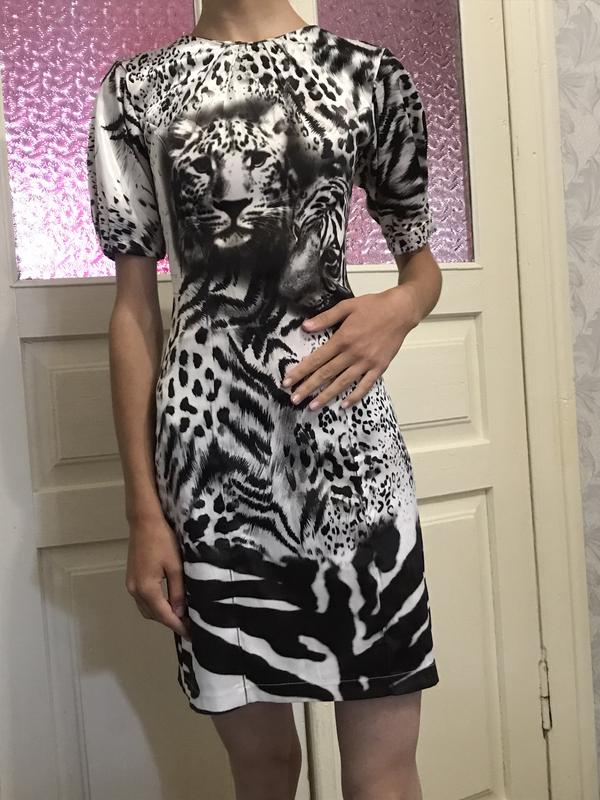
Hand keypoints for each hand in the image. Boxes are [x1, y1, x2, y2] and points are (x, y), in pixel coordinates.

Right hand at [125, 513, 191, 640]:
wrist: (144, 521)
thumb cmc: (162, 540)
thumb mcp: (175, 566)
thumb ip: (177, 591)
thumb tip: (179, 613)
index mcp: (147, 589)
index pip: (164, 615)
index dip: (178, 626)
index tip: (192, 634)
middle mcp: (135, 590)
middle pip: (153, 615)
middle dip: (170, 622)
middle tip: (189, 625)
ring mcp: (131, 585)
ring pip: (147, 609)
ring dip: (162, 614)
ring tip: (181, 616)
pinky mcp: (132, 578)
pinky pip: (144, 599)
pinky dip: (156, 605)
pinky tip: (168, 603)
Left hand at [281, 284, 419, 409]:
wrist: (401, 311)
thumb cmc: (373, 306)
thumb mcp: (347, 306)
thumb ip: (325, 318)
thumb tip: (305, 327)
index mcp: (343, 338)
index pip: (317, 359)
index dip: (301, 371)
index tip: (287, 381)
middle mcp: (353, 354)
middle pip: (326, 374)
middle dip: (308, 387)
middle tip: (294, 399)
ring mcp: (367, 362)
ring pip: (343, 382)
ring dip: (327, 396)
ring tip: (312, 406)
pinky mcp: (379, 367)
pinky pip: (365, 385)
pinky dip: (354, 396)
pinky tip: (343, 405)